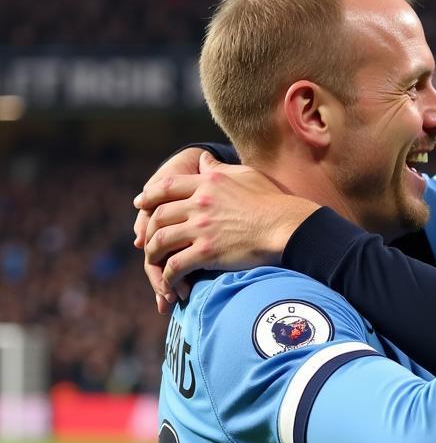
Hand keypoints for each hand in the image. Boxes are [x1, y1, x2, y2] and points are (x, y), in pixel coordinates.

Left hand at [134, 152, 317, 306]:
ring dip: (154, 254)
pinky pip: (176, 265)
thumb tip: (203, 159)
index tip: (140, 204)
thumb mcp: (245, 175)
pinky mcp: (207, 252)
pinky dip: (169, 276)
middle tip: (145, 241)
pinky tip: (171, 284)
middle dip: (148, 230)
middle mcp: (199, 203)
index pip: (167, 187)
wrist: (287, 226)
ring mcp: (202, 227)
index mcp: (207, 182)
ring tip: (154, 264)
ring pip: (161, 240)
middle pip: (159, 215)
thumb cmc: (273, 201)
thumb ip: (219, 167)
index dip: (150, 196)